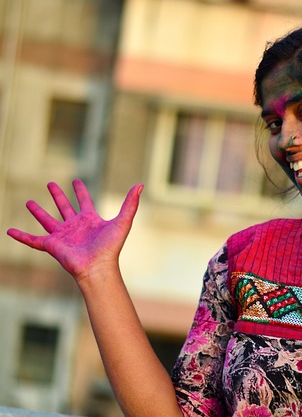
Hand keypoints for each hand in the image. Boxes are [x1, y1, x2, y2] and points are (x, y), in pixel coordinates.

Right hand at [6, 179, 142, 282]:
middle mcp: (75, 226)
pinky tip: (9, 231)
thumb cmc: (111, 247)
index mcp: (90, 220)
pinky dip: (21, 236)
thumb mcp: (123, 222)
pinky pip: (32, 240)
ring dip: (38, 211)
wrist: (98, 267)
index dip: (80, 191)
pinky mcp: (51, 245)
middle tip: (51, 184)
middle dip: (58, 196)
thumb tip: (140, 185)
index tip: (76, 181)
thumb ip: (130, 204)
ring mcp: (62, 236)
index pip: (84, 201)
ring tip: (28, 202)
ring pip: (47, 220)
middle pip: (64, 207)